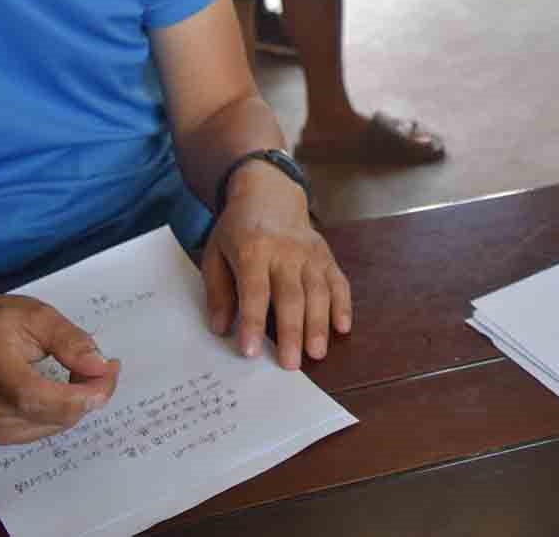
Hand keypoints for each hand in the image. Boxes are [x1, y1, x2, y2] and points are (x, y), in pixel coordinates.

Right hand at [0, 293, 120, 444]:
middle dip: (92, 392)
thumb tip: (100, 366)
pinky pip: (46, 428)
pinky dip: (65, 411)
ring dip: (80, 401)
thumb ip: (69, 340)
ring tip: (83, 372)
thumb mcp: (35, 315)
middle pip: (54, 415)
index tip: (110, 370)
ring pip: (56, 424)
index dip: (81, 393)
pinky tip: (67, 390)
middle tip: (105, 365)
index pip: (38, 397)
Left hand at [202, 166, 352, 370]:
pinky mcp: (326, 256)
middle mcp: (285, 252)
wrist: (269, 193)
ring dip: (320, 324)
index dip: (254, 322)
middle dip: (292, 332)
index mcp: (253, 250)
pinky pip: (339, 281)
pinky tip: (343, 327)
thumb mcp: (215, 254)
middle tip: (291, 365)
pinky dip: (344, 305)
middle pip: (291, 296)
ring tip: (317, 353)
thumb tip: (222, 329)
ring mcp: (310, 253)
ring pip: (319, 291)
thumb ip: (218, 292)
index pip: (254, 291)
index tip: (251, 352)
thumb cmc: (238, 229)